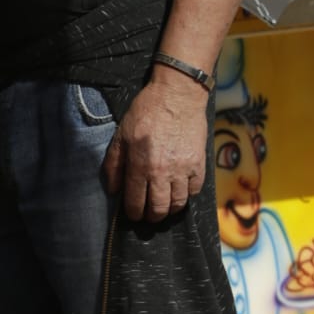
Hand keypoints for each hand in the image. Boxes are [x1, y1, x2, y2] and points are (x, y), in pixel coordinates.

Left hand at [101, 73, 207, 223]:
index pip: (135, 202)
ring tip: (164, 207)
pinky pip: (194, 191)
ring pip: (177, 204)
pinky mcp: (199, 165)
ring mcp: (183, 170)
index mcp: (140, 165)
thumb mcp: (121, 135)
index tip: (133, 215)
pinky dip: (186, 196)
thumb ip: (114, 164)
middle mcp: (162, 172)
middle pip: (158, 209)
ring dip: (169, 210)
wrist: (177, 96)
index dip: (133, 213)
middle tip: (148, 216)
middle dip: (151, 217)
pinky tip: (179, 192)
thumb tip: (113, 190)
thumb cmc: (146, 113)